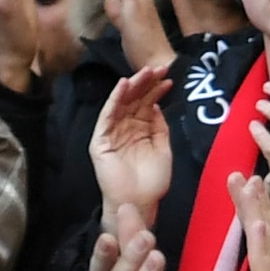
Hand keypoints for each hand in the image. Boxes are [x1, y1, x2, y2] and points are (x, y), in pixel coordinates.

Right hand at [89, 61, 179, 228]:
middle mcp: (126, 128)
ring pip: (122, 104)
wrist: (139, 203)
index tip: (168, 77)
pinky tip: (123, 86)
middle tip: (159, 68)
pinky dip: (114, 100)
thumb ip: (159, 127)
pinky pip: (107, 116)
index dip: (157, 90)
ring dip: (133, 86)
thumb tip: (155, 105)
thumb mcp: (163, 149)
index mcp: (140, 130)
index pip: (147, 104)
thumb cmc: (152, 181)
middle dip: (146, 83)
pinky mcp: (100, 140)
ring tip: (145, 72)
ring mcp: (112, 133)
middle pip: (135, 100)